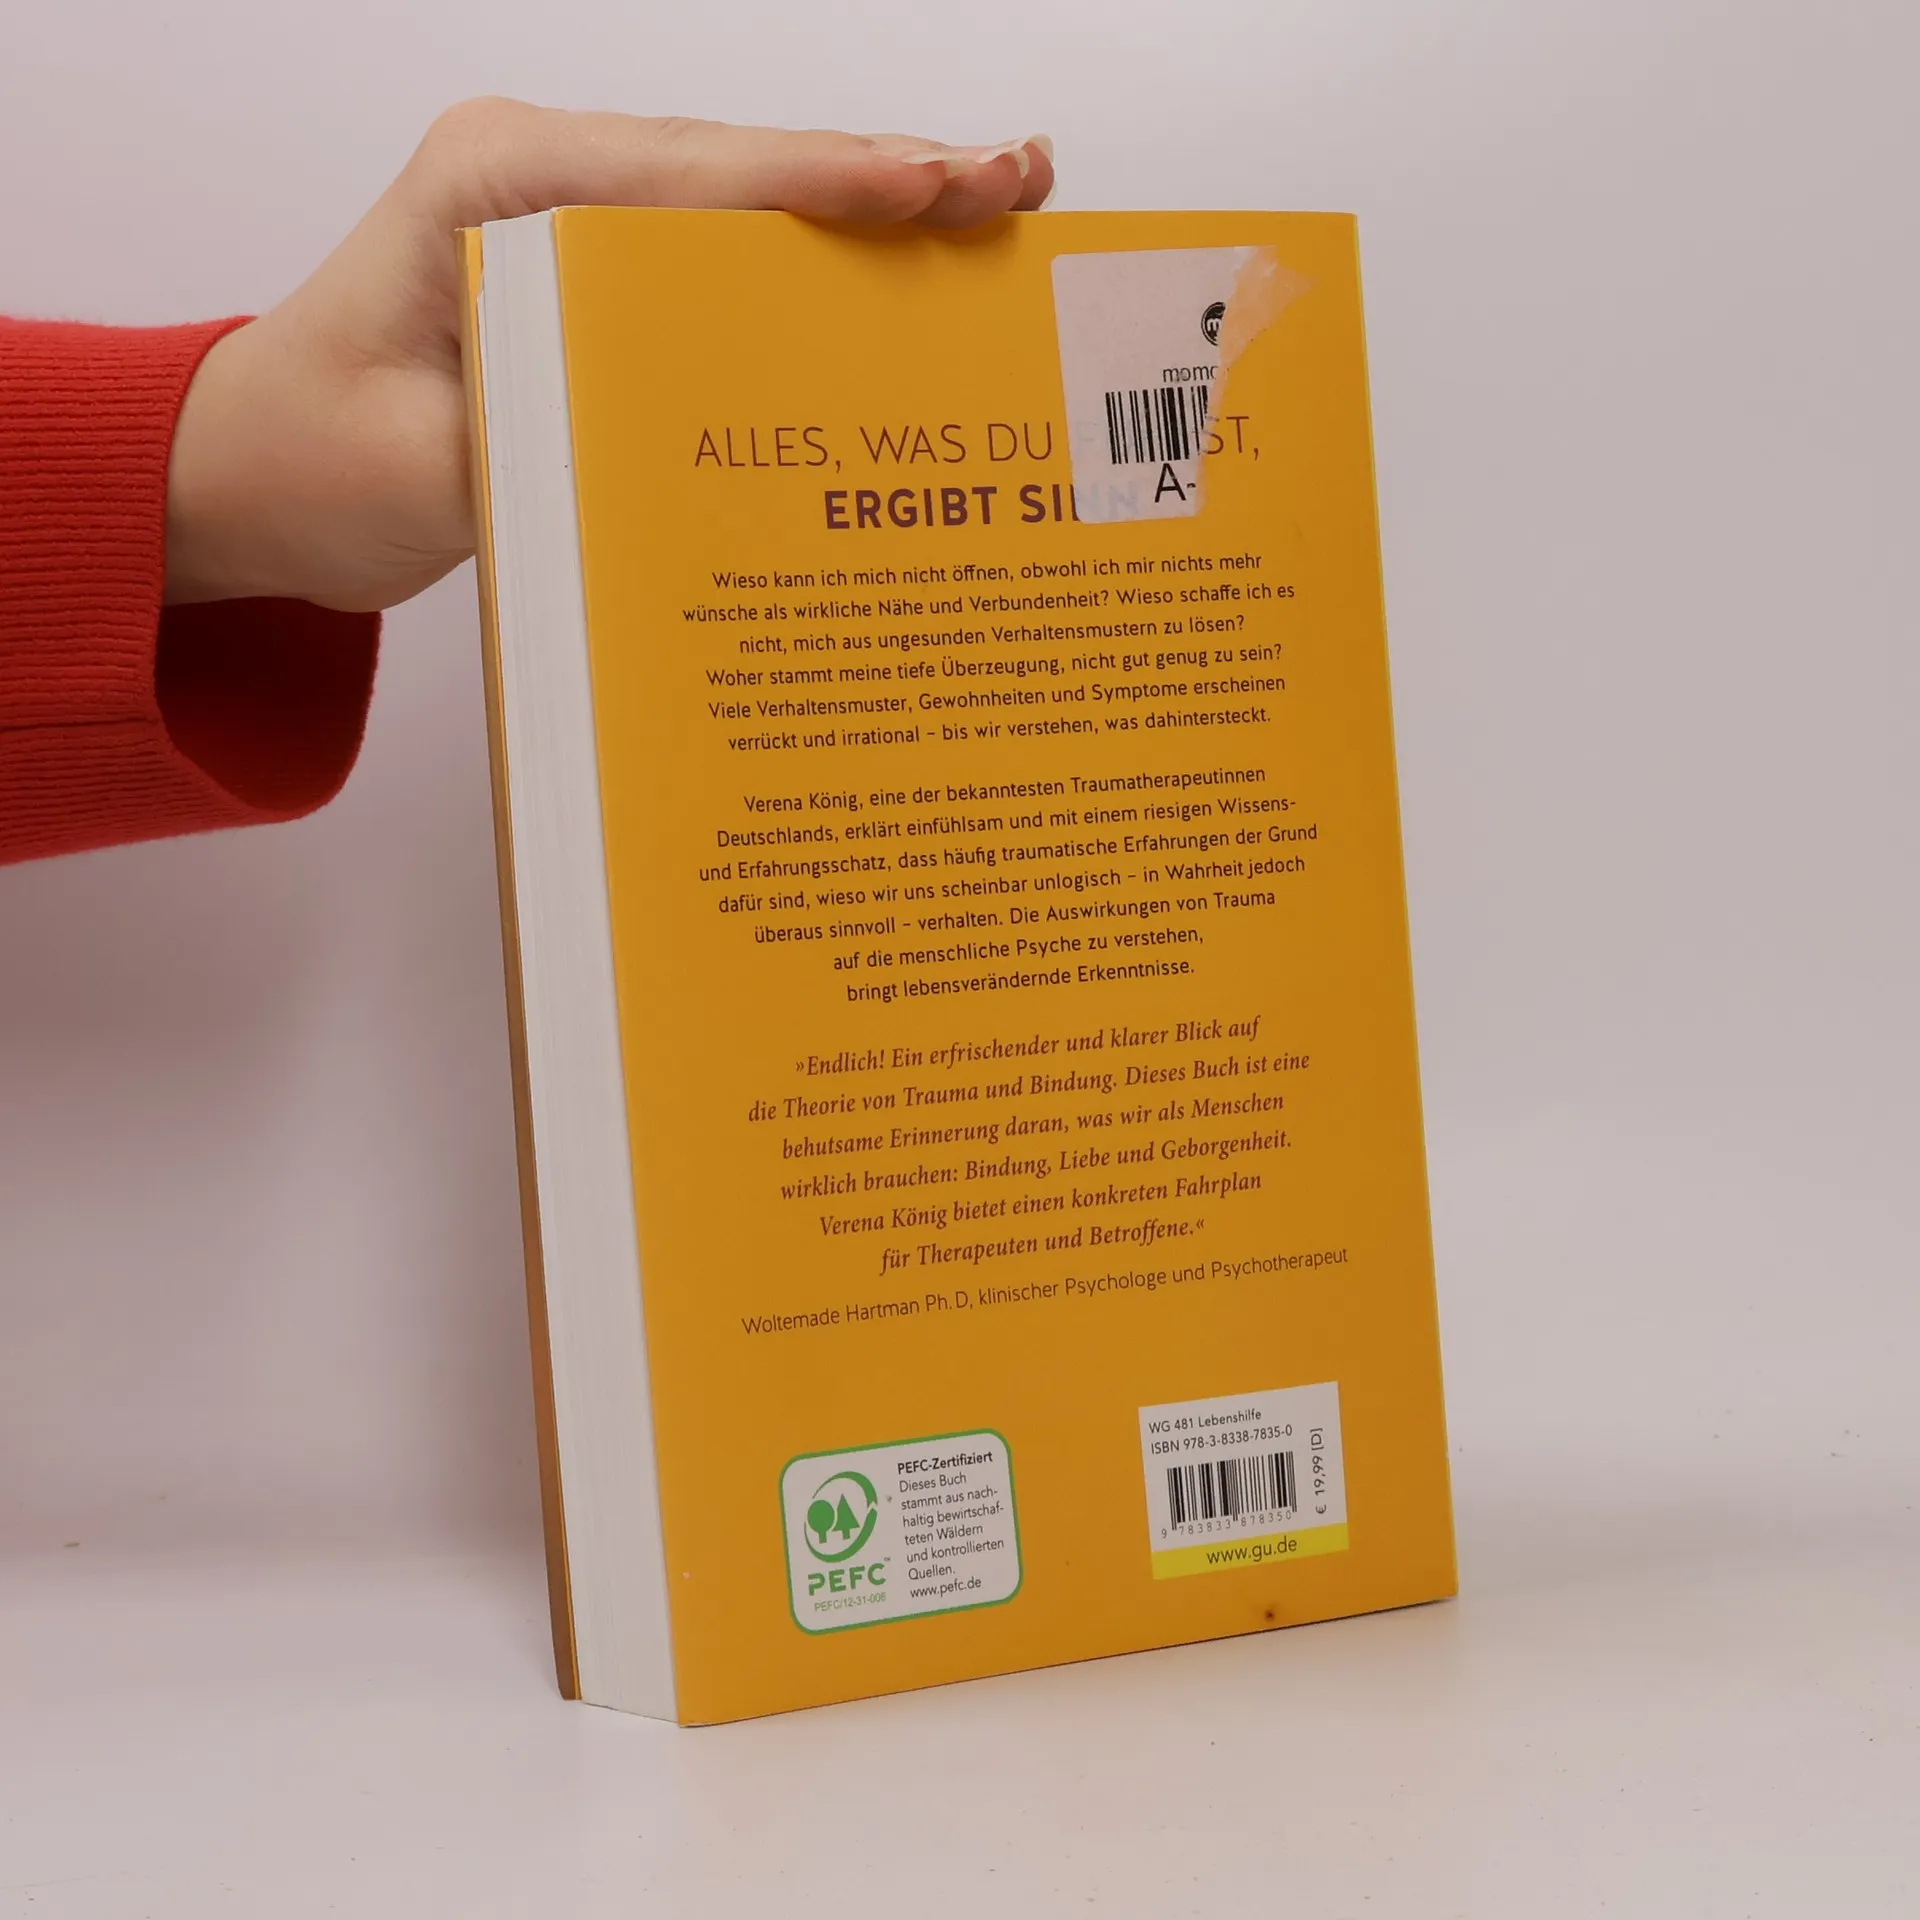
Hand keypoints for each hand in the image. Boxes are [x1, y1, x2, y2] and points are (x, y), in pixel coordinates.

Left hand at [163, 101, 1053, 612]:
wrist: (250, 471)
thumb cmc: (310, 459)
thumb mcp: (428, 465)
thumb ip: (555, 436)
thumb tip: (698, 442)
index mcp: (497, 184)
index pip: (695, 174)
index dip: (828, 183)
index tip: (940, 186)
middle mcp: (546, 177)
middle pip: (747, 169)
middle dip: (888, 177)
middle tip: (1016, 181)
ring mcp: (575, 222)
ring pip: (750, 207)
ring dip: (871, 214)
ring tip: (994, 207)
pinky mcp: (595, 280)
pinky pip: (723, 264)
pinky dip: (816, 268)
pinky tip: (901, 275)